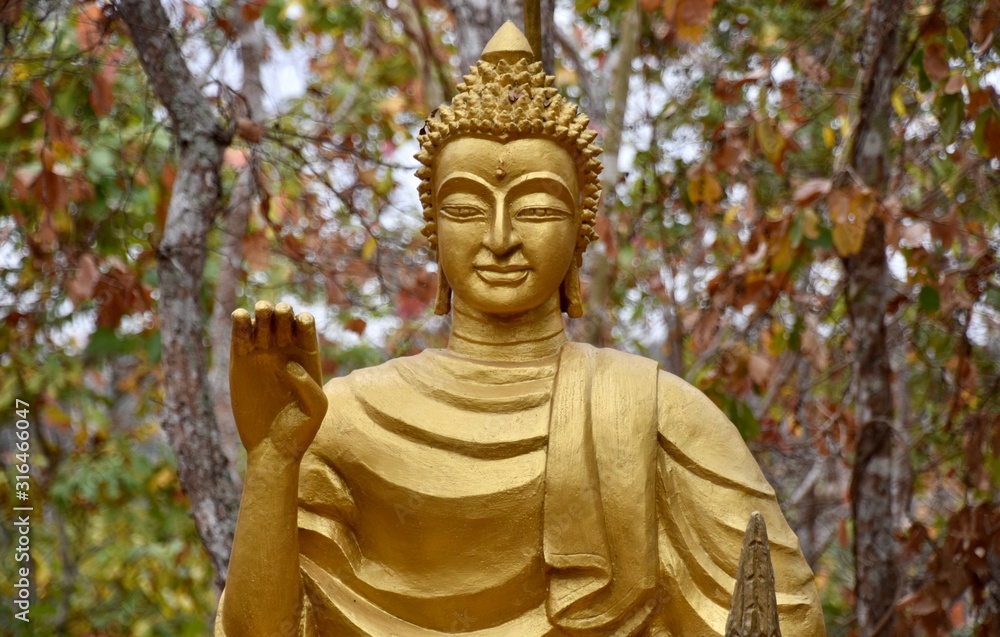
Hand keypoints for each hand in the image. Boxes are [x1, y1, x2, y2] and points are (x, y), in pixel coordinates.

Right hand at [230, 301, 327, 461]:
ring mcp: (261, 355)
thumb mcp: (317, 406)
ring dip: (261, 310)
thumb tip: (288, 364)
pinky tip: (241, 316)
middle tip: (278, 318)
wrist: (273, 448)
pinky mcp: (240, 363)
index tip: (299, 326)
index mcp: (306, 356)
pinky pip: (239, 335)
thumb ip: (309, 383)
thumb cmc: (301, 430)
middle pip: (283, 316)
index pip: (305, 323)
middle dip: (281, 310)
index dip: (302, 318)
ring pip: (261, 320)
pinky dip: (240, 321)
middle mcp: (284, 352)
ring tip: (261, 314)